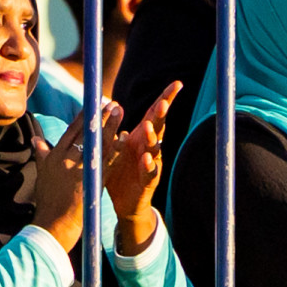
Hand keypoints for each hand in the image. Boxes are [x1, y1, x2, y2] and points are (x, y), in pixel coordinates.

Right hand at [30, 106, 120, 252]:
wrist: (52, 224)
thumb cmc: (47, 200)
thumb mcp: (42, 174)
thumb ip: (41, 154)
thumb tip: (35, 139)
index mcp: (54, 157)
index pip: (71, 131)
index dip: (84, 117)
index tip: (94, 104)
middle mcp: (64, 161)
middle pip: (85, 134)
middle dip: (99, 117)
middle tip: (112, 103)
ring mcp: (77, 171)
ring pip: (97, 144)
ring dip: (110, 127)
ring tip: (120, 114)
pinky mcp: (90, 182)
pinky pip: (105, 161)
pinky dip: (115, 149)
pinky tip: (125, 138)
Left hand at [104, 82, 178, 244]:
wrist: (124, 202)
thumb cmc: (119, 170)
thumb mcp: (114, 146)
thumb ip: (113, 129)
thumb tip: (108, 107)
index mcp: (140, 137)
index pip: (153, 114)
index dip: (165, 99)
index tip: (178, 83)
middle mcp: (149, 147)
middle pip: (157, 127)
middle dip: (161, 115)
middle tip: (163, 102)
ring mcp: (151, 163)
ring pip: (155, 148)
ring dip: (151, 137)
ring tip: (148, 127)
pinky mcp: (148, 181)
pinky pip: (150, 172)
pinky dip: (149, 165)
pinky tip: (147, 158)